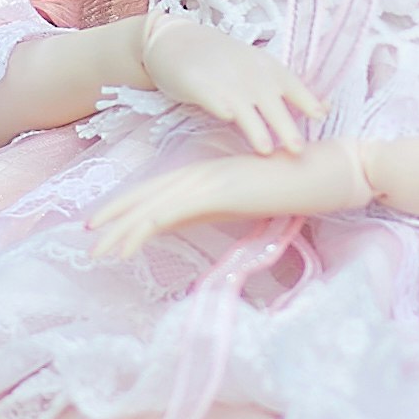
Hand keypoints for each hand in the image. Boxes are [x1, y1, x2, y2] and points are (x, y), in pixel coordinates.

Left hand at [91, 138, 368, 264]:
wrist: (332, 170)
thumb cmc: (300, 186)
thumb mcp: (252, 202)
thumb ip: (222, 208)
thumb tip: (196, 223)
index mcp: (210, 175)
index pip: (161, 193)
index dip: (129, 207)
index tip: (104, 226)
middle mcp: (203, 173)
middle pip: (148, 196)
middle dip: (114, 217)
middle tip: (85, 237)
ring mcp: (209, 179)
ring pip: (152, 205)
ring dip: (121, 228)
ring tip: (95, 248)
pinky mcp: (219, 190)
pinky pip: (171, 211)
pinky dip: (143, 226)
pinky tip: (124, 243)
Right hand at [130, 16, 322, 153]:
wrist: (178, 41)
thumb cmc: (225, 62)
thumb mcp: (259, 68)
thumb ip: (287, 89)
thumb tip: (326, 109)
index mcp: (269, 69)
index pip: (294, 86)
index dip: (308, 102)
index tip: (321, 116)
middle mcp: (250, 74)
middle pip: (271, 102)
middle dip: (285, 125)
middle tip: (298, 149)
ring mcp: (224, 78)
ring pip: (244, 106)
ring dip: (255, 126)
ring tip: (264, 149)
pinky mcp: (198, 84)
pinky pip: (212, 97)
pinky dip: (220, 106)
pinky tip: (227, 117)